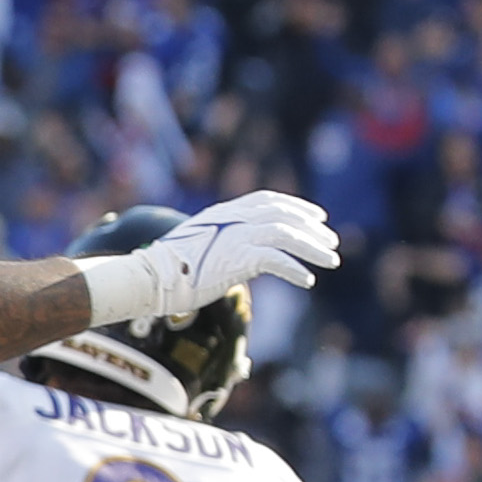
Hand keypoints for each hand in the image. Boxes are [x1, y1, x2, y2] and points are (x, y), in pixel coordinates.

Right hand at [95, 190, 340, 323]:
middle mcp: (234, 219)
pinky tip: (307, 281)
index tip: (317, 217)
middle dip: (313, 229)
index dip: (297, 206)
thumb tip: (231, 256)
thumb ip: (219, 242)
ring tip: (331, 262)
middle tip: (332, 244)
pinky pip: (277, 260)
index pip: (269, 200)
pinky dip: (295, 270)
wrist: (149, 277)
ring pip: (288, 235)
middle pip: (285, 215)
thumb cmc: (166, 268)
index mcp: (225, 212)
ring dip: (313, 249)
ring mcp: (236, 237)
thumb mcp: (197, 244)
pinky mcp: (237, 259)